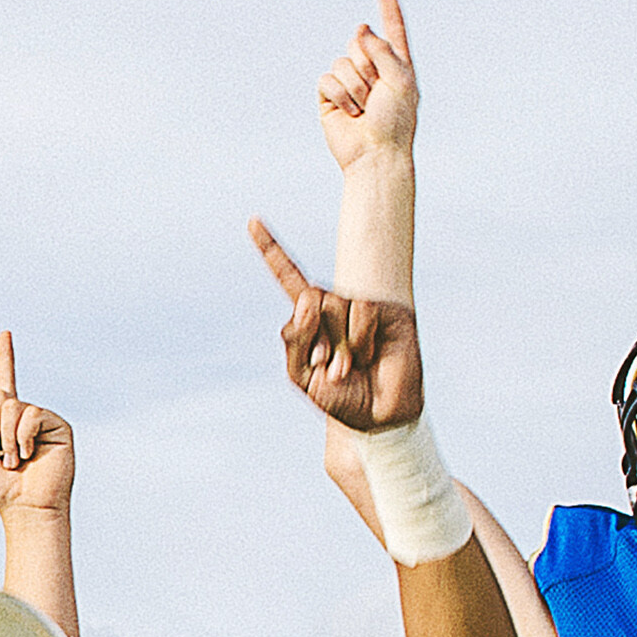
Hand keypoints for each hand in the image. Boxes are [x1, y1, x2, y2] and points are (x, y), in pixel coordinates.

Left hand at [0, 331, 76, 514]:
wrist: (24, 506)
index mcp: (3, 418)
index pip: (4, 381)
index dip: (4, 357)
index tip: (5, 333)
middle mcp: (23, 414)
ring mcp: (41, 419)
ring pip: (12, 407)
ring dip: (4, 437)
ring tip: (13, 460)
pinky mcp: (57, 425)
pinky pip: (31, 414)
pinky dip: (23, 436)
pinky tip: (28, 454)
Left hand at [248, 219, 423, 431]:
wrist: (379, 415)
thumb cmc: (340, 397)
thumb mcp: (301, 376)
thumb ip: (294, 339)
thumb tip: (309, 299)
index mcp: (309, 319)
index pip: (289, 278)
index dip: (271, 250)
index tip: (252, 221)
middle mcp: (333, 305)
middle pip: (308, 297)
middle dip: (313, 334)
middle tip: (327, 365)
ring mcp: (358, 306)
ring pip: (333, 303)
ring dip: (338, 343)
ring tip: (348, 367)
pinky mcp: (384, 311)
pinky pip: (360, 311)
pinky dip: (359, 339)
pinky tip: (369, 356)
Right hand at [316, 0, 419, 171]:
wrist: (375, 155)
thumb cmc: (395, 122)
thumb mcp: (401, 79)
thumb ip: (383, 49)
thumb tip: (360, 30)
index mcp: (396, 62)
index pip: (392, 25)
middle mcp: (372, 67)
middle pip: (359, 41)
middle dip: (368, 67)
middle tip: (377, 96)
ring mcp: (350, 80)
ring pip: (342, 61)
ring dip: (355, 87)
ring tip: (364, 109)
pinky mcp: (329, 95)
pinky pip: (327, 78)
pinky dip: (339, 95)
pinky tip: (348, 113)